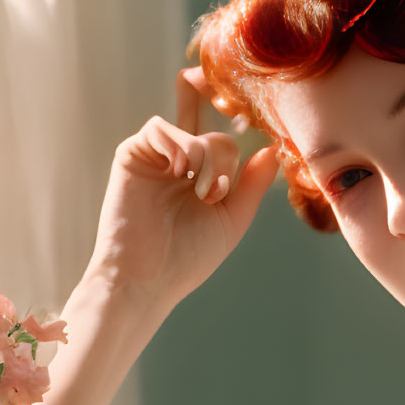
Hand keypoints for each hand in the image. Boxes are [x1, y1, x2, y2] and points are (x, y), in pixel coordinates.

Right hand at [85, 66, 281, 316]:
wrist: (148, 277)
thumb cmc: (189, 256)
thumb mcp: (232, 218)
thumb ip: (253, 184)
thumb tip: (273, 149)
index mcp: (202, 181)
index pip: (227, 148)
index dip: (233, 159)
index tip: (223, 191)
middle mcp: (179, 167)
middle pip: (215, 139)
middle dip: (222, 164)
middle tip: (211, 196)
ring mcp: (155, 160)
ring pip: (192, 133)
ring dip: (204, 158)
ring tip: (198, 192)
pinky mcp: (131, 156)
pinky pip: (158, 128)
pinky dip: (178, 146)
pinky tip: (179, 173)